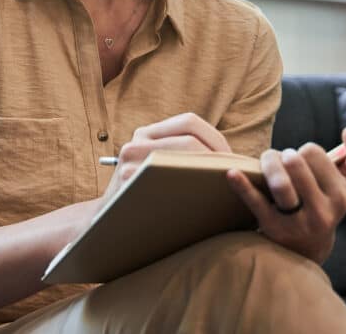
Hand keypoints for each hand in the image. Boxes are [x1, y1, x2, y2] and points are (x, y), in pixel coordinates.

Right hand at [102, 112, 230, 201]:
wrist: (108, 224)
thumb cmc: (146, 197)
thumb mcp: (157, 167)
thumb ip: (183, 156)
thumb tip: (237, 159)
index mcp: (146, 133)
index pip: (189, 122)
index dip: (217, 138)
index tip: (234, 161)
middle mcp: (136, 142)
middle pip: (190, 139)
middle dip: (220, 158)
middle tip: (236, 178)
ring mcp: (131, 162)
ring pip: (183, 158)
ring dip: (212, 172)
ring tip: (227, 188)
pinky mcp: (130, 183)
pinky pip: (171, 180)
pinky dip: (195, 189)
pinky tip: (207, 202)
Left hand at [227, 131, 345, 263]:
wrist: (305, 246)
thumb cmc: (319, 202)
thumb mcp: (342, 185)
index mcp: (343, 196)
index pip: (314, 153)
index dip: (303, 152)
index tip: (304, 164)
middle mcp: (324, 211)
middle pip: (294, 161)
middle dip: (282, 156)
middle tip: (281, 164)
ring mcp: (299, 222)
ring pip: (279, 182)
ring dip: (267, 166)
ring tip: (267, 168)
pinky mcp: (273, 227)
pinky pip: (256, 202)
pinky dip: (242, 185)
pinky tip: (232, 173)